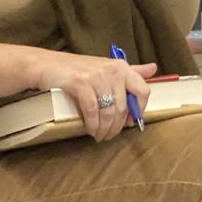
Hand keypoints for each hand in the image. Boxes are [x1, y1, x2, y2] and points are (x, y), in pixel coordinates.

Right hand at [29, 50, 157, 141]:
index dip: (139, 110)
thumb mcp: (107, 67)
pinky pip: (92, 110)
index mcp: (122, 67)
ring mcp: (96, 76)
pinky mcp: (80, 83)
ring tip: (99, 136)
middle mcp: (113, 70)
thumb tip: (154, 68)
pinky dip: (92, 124)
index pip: (143, 91)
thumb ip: (131, 70)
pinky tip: (90, 130)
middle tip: (109, 136)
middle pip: (124, 107)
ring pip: (109, 111)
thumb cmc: (78, 69)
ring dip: (105, 129)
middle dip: (117, 127)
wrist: (46, 65)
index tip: (129, 123)